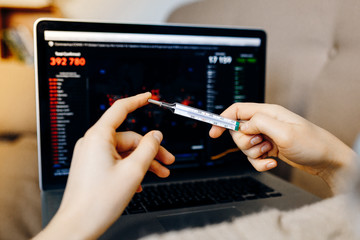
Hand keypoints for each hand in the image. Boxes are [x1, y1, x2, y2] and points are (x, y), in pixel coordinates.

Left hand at [34, 92, 174, 239]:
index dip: (137, 101)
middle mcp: (93, 143)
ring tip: (159, 174)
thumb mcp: (133, 171)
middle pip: (129, 138)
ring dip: (143, 162)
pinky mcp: (92, 167)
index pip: (120, 109)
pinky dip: (130, 169)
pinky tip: (140, 183)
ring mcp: (91, 156)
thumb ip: (149, 148)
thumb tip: (156, 135)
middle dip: (150, 150)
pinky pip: (116, 161)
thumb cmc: (99, 200)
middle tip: (167, 161)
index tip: (149, 96)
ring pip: (124, 152)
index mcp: (99, 137)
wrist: (79, 225)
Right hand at [209, 103, 354, 186]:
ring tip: (271, 153)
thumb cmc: (312, 144)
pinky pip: (254, 157)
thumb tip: (242, 125)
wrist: (327, 161)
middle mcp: (266, 123)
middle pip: (238, 131)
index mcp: (268, 113)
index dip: (222, 119)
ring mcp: (267, 136)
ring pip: (245, 146)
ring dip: (254, 154)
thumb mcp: (284, 132)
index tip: (213, 132)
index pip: (237, 110)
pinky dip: (260, 163)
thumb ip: (259, 124)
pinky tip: (273, 163)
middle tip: (260, 144)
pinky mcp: (270, 148)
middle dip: (244, 143)